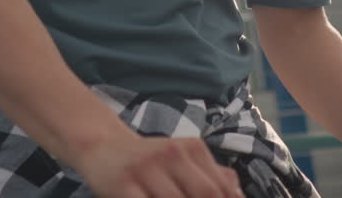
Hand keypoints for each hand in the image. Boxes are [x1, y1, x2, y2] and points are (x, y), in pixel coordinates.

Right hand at [76, 134, 244, 197]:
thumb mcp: (182, 159)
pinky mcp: (123, 184)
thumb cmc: (149, 162)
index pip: (222, 188)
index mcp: (193, 148)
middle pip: (205, 194)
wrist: (102, 148)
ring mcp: (147, 168)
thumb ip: (212, 174)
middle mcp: (172, 153)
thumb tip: (238, 194)